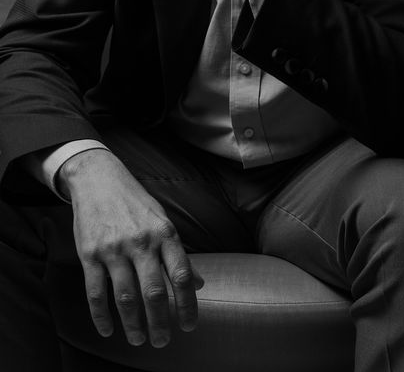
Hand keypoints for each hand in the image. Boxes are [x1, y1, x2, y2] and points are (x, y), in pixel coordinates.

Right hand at [59, 149, 203, 347]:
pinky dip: (101, 316)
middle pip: (154, 292)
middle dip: (160, 323)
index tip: (189, 326)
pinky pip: (96, 292)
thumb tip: (197, 283)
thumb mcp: (162, 221)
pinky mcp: (90, 254)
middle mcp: (141, 242)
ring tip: (139, 339)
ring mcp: (114, 248)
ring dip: (133, 324)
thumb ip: (178, 253)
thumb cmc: (134, 202)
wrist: (98, 178)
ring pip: (126, 297)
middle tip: (162, 341)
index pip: (181, 275)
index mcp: (164, 233)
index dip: (187, 304)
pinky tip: (108, 329)